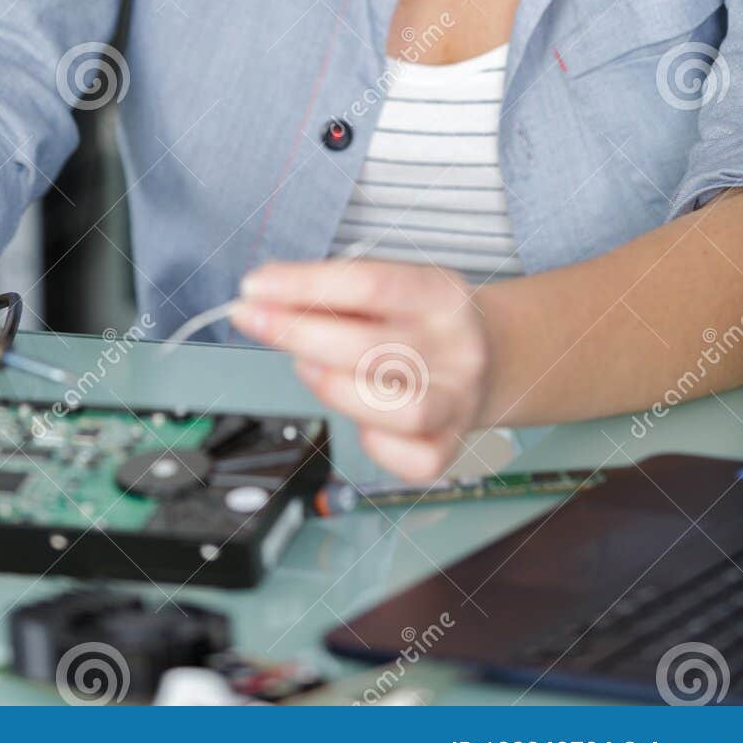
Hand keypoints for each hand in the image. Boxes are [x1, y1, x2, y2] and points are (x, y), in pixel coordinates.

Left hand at [231, 258, 491, 480]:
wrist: (492, 357)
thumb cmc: (419, 319)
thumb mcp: (394, 286)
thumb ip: (337, 292)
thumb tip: (266, 298)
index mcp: (442, 294)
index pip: (369, 284)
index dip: (304, 285)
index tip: (253, 287)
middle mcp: (458, 348)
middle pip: (371, 347)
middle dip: (296, 333)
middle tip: (250, 320)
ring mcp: (459, 402)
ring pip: (397, 409)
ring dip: (334, 387)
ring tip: (304, 366)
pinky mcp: (450, 448)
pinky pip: (408, 458)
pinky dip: (372, 442)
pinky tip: (355, 415)